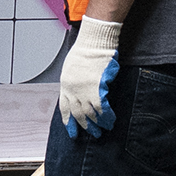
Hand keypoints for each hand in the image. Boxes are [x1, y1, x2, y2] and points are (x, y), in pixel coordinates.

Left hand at [58, 18, 121, 137]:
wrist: (94, 41)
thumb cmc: (85, 50)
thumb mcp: (71, 68)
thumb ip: (73, 83)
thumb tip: (79, 94)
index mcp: (65, 84)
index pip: (65, 108)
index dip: (69, 122)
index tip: (72, 132)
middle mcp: (73, 90)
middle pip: (78, 114)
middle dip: (85, 126)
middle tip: (93, 134)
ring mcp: (84, 90)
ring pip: (90, 113)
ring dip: (97, 124)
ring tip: (104, 130)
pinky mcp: (97, 88)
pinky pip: (102, 108)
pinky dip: (106, 116)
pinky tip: (110, 121)